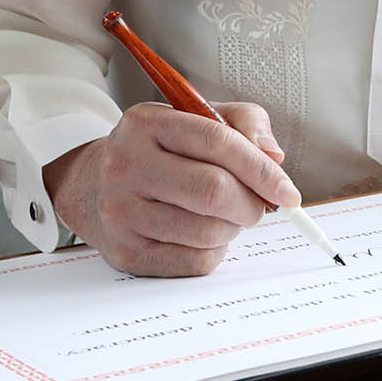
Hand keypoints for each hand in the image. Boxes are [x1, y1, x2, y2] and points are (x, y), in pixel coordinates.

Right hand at [44, 101, 299, 276]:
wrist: (94, 185)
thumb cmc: (160, 150)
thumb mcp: (196, 118)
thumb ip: (244, 124)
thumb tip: (274, 157)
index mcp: (146, 123)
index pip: (217, 141)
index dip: (262, 169)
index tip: (288, 192)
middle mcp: (126, 164)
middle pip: (213, 191)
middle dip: (251, 204)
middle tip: (259, 207)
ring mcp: (120, 211)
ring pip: (208, 231)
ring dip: (233, 228)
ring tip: (224, 216)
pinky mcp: (125, 252)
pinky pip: (194, 261)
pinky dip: (215, 251)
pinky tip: (203, 233)